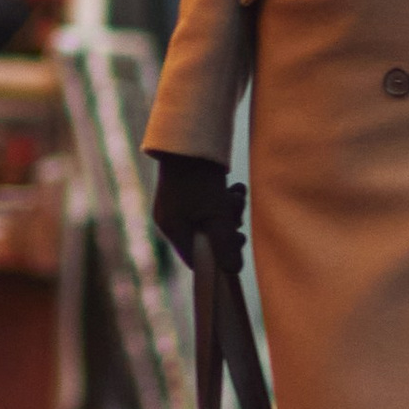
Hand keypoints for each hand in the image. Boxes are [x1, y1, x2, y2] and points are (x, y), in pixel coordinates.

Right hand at [151, 151, 244, 273]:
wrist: (190, 136)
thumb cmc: (201, 178)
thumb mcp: (217, 214)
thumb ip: (224, 244)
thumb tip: (233, 271)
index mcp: (172, 228)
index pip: (195, 258)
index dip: (218, 256)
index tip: (238, 243)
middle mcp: (171, 218)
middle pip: (205, 238)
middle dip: (226, 228)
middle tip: (237, 216)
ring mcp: (177, 204)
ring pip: (209, 219)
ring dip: (228, 211)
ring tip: (236, 194)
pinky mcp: (187, 191)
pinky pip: (207, 204)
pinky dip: (222, 199)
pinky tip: (233, 187)